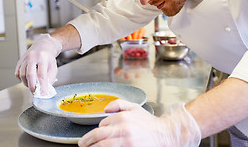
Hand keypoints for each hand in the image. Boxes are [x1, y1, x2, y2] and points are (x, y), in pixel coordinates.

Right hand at [15, 34, 61, 94]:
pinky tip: (27, 79)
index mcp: (43, 58)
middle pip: (29, 74)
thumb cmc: (48, 58)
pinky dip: (22, 79)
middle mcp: (32, 57)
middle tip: (35, 92)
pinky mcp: (19, 61)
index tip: (43, 93)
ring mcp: (25, 58)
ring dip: (27, 83)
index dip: (42, 85)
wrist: (43, 46)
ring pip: (22, 74)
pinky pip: (18, 73)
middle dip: (32, 86)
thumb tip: (45, 90)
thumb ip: (50, 78)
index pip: (42, 74)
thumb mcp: (53, 67)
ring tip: (32, 85)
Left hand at [78, 99, 200, 146]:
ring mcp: (126, 142)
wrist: (165, 134)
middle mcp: (123, 129)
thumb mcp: (134, 107)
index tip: (94, 135)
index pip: (102, 124)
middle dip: (87, 141)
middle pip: (98, 136)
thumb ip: (118, 104)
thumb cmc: (149, 123)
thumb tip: (105, 109)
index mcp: (122, 117)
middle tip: (82, 144)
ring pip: (102, 146)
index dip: (97, 130)